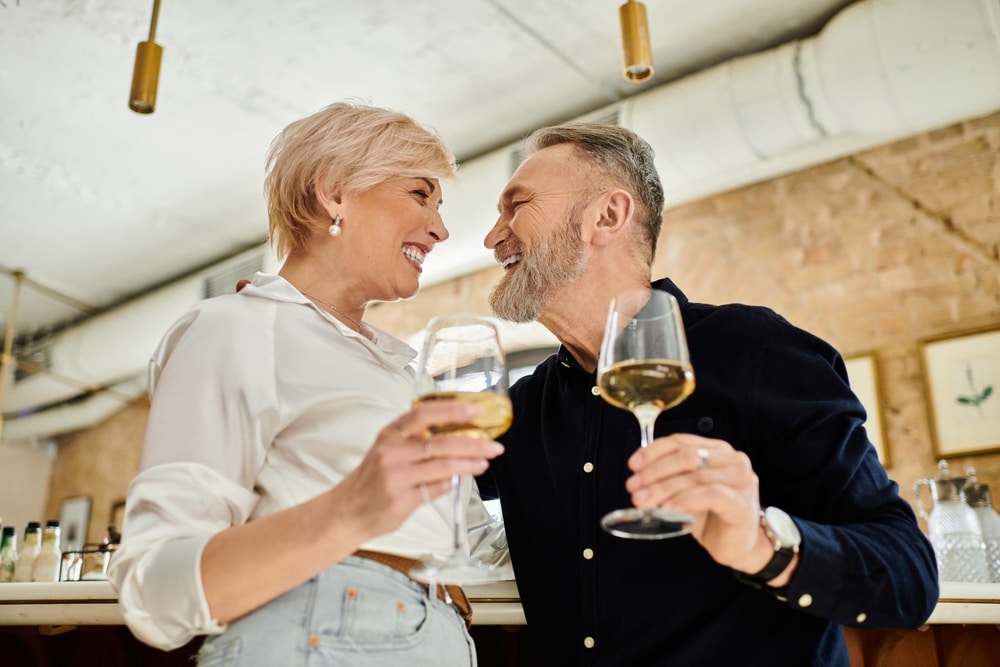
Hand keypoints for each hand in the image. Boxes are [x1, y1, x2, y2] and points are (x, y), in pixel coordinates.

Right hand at [327, 400, 503, 540]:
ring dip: (469, 465)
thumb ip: (416, 443)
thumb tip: (456, 437)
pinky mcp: (402, 500)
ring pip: (443, 467)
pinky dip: (451, 484)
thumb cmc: (370, 480)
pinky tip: (460, 480)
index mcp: (390, 434)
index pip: (425, 414)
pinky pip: (436, 490)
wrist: (345, 512)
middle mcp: (392, 452)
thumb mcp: (387, 451)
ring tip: (485, 462)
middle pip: (441, 443)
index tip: (477, 410)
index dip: (453, 410)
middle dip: (473, 443)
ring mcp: (397, 477)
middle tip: (494, 445)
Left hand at [626, 433, 765, 569]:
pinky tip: (667, 509)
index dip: (653, 451)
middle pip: (686, 457)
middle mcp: (733, 460)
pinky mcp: (742, 503)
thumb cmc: (712, 516)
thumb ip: (669, 478)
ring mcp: (741, 480)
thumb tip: (638, 478)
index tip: (633, 465)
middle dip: (654, 472)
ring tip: (643, 501)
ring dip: (664, 488)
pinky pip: (709, 495)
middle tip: (633, 487)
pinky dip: (685, 500)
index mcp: (718, 450)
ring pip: (695, 477)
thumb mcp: (686, 491)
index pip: (681, 442)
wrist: (740, 546)